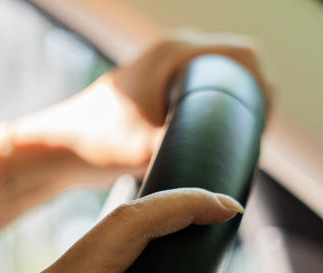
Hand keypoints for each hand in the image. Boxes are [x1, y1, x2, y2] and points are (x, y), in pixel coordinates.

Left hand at [19, 29, 272, 183]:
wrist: (58, 150)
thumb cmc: (95, 142)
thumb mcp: (146, 147)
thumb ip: (186, 151)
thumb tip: (223, 170)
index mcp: (175, 53)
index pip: (244, 56)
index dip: (264, 87)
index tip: (264, 126)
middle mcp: (173, 54)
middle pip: (236, 67)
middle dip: (253, 99)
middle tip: (255, 139)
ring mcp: (166, 72)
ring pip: (218, 82)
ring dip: (234, 106)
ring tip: (242, 143)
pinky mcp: (158, 93)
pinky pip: (201, 94)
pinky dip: (215, 112)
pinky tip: (219, 142)